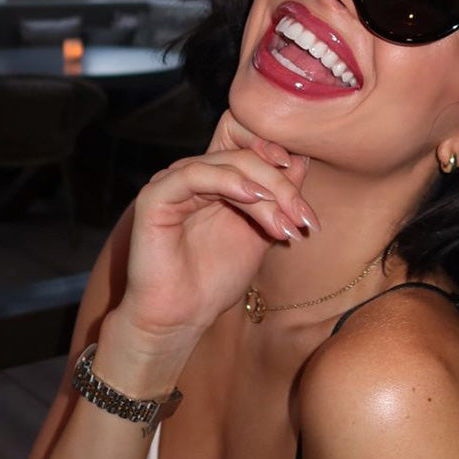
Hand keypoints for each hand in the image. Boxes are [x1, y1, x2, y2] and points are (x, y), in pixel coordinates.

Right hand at [112, 110, 317, 357]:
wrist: (182, 318)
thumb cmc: (215, 279)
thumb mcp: (261, 234)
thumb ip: (278, 200)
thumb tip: (303, 161)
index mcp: (216, 180)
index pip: (245, 140)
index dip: (274, 146)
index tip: (302, 174)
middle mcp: (194, 176)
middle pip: (244, 154)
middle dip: (282, 184)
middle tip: (303, 217)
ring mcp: (172, 183)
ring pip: (227, 164)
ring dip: (266, 189)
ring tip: (286, 222)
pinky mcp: (154, 197)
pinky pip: (193, 175)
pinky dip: (228, 182)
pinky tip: (253, 199)